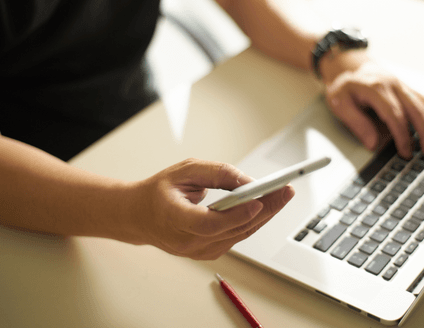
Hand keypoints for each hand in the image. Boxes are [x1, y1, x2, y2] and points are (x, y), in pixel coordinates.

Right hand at [133, 158, 294, 259]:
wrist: (138, 216)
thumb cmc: (159, 191)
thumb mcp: (184, 171)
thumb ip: (216, 174)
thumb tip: (247, 182)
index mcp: (173, 219)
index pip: (209, 224)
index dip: (236, 215)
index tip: (258, 201)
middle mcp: (186, 241)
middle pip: (232, 230)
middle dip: (264, 210)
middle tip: (285, 191)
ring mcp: (196, 251)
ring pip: (238, 235)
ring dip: (263, 216)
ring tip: (282, 195)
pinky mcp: (206, 253)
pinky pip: (235, 238)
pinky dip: (251, 222)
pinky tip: (266, 207)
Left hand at [324, 61, 423, 158]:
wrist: (349, 65)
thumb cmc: (344, 87)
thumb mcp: (340, 103)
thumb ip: (356, 123)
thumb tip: (373, 144)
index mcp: (376, 88)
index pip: (394, 114)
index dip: (402, 135)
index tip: (406, 152)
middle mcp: (394, 85)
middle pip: (416, 109)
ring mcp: (404, 87)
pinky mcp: (409, 90)